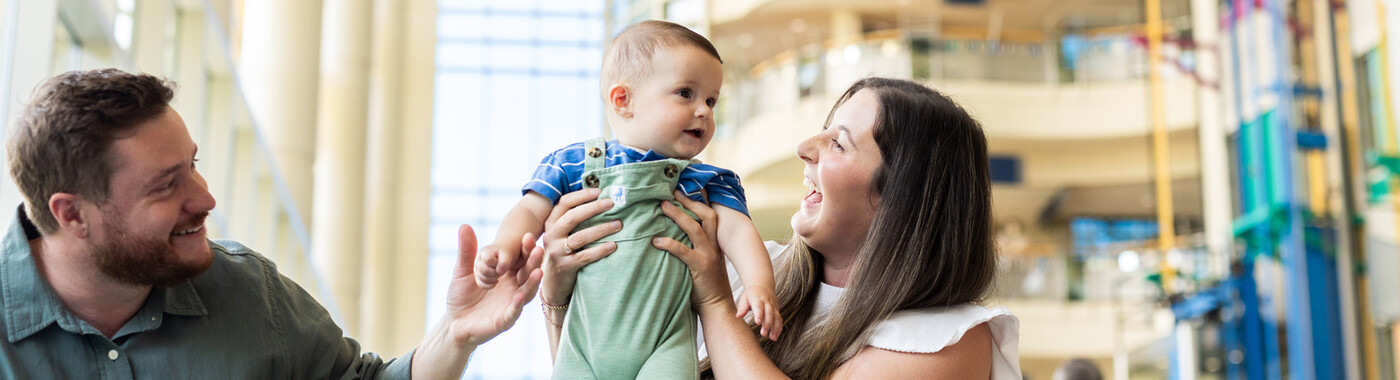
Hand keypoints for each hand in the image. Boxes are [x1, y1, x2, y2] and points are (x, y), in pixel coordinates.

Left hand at [445, 224, 543, 346]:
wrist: (454, 322)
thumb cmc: (461, 295)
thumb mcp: (463, 270)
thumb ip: (467, 250)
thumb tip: (465, 225)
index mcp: (507, 275)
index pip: (520, 259)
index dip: (525, 249)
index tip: (527, 236)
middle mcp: (513, 288)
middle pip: (528, 273)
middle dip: (534, 261)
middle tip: (538, 248)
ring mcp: (511, 304)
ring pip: (527, 292)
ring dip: (533, 283)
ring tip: (538, 271)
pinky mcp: (504, 320)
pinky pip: (513, 312)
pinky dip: (517, 304)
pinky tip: (519, 296)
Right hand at [539, 188, 622, 305]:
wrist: (554, 283)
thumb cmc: (565, 252)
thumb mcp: (563, 234)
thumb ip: (574, 218)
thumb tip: (600, 197)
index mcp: (551, 223)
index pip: (564, 203)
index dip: (582, 195)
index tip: (599, 191)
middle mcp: (551, 235)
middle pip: (572, 217)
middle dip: (593, 208)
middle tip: (611, 203)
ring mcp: (556, 251)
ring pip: (580, 236)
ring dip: (602, 229)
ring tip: (619, 224)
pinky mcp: (565, 266)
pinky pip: (585, 256)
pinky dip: (601, 250)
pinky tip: (614, 245)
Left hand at [651, 191, 732, 310]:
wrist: (717, 306)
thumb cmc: (704, 286)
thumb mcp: (703, 262)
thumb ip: (693, 248)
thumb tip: (671, 234)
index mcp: (715, 243)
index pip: (710, 215)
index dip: (699, 200)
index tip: (686, 188)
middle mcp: (714, 246)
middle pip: (706, 215)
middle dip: (689, 201)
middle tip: (672, 191)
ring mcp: (708, 255)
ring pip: (694, 228)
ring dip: (677, 215)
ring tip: (662, 206)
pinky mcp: (700, 267)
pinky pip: (683, 251)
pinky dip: (668, 244)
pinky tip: (655, 240)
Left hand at [737, 287, 781, 339]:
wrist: (762, 286)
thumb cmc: (751, 294)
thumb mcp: (744, 298)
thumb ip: (742, 307)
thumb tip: (738, 316)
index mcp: (758, 299)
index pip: (759, 307)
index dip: (759, 314)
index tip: (758, 322)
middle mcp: (767, 303)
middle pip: (769, 313)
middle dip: (768, 324)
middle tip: (763, 333)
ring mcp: (773, 307)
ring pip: (776, 317)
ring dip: (775, 328)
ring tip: (772, 338)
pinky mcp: (777, 311)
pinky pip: (779, 319)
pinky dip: (779, 328)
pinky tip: (775, 336)